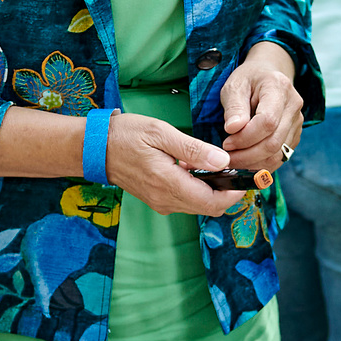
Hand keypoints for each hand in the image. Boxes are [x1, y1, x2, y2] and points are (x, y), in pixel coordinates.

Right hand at [109, 112, 240, 217]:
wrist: (95, 148)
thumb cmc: (125, 135)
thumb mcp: (160, 133)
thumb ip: (193, 149)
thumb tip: (222, 161)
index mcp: (168, 184)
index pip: (212, 202)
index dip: (234, 193)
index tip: (246, 177)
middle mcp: (165, 200)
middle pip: (209, 208)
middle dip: (227, 192)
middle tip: (234, 167)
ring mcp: (160, 202)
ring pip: (199, 205)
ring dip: (212, 190)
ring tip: (213, 164)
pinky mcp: (157, 200)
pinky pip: (186, 201)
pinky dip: (198, 189)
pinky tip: (195, 168)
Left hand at [218, 42, 303, 179]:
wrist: (268, 74)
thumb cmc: (248, 79)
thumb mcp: (234, 85)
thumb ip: (234, 107)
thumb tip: (232, 129)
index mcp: (279, 88)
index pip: (267, 122)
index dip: (245, 137)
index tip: (226, 142)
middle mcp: (293, 106)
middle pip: (274, 142)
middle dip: (247, 155)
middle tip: (226, 157)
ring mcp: (297, 122)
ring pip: (278, 154)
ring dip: (253, 163)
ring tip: (234, 159)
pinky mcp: (294, 135)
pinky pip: (280, 157)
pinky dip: (262, 163)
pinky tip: (246, 160)